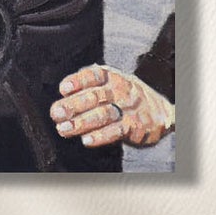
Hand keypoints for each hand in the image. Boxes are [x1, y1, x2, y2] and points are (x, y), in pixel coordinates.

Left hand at [51, 64, 174, 148]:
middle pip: (95, 96)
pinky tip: (86, 140)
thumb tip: (59, 106)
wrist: (159, 111)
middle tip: (56, 113)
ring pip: (103, 114)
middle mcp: (119, 90)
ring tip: (64, 129)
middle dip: (73, 105)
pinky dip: (101, 136)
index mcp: (110, 77)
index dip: (78, 81)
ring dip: (82, 122)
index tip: (63, 89)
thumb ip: (85, 93)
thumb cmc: (122, 98)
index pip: (94, 75)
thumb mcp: (108, 86)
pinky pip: (116, 131)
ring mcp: (127, 108)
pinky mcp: (134, 126)